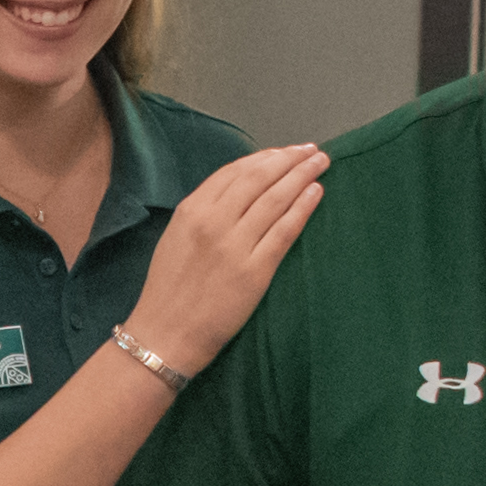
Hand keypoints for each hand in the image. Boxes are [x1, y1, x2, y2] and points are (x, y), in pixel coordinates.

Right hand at [128, 143, 332, 380]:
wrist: (165, 334)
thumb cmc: (168, 290)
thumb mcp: (176, 238)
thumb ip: (204, 213)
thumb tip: (240, 192)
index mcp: (192, 210)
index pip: (235, 172)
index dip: (264, 157)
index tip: (284, 152)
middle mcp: (214, 221)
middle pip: (259, 178)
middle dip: (289, 159)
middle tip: (311, 150)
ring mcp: (235, 245)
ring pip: (276, 199)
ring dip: (302, 176)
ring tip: (320, 163)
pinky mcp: (255, 271)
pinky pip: (284, 231)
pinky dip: (303, 208)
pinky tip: (316, 193)